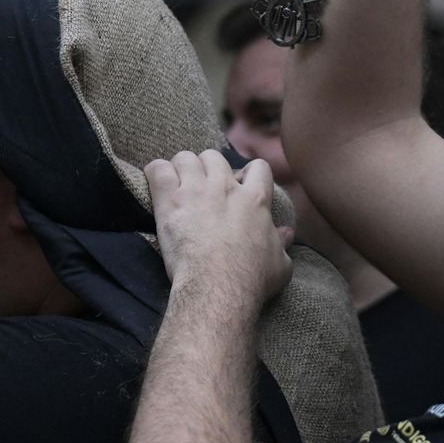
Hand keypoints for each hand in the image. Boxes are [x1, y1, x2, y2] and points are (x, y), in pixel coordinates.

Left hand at [145, 151, 292, 305]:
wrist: (219, 286)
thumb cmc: (251, 279)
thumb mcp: (280, 264)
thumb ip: (282, 244)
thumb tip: (287, 233)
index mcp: (255, 200)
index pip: (258, 168)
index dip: (248, 173)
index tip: (240, 183)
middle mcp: (225, 187)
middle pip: (213, 156)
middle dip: (207, 168)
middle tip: (202, 187)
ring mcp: (196, 190)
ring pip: (185, 158)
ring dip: (181, 169)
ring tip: (177, 185)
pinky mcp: (170, 200)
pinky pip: (158, 169)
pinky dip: (156, 173)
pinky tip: (156, 185)